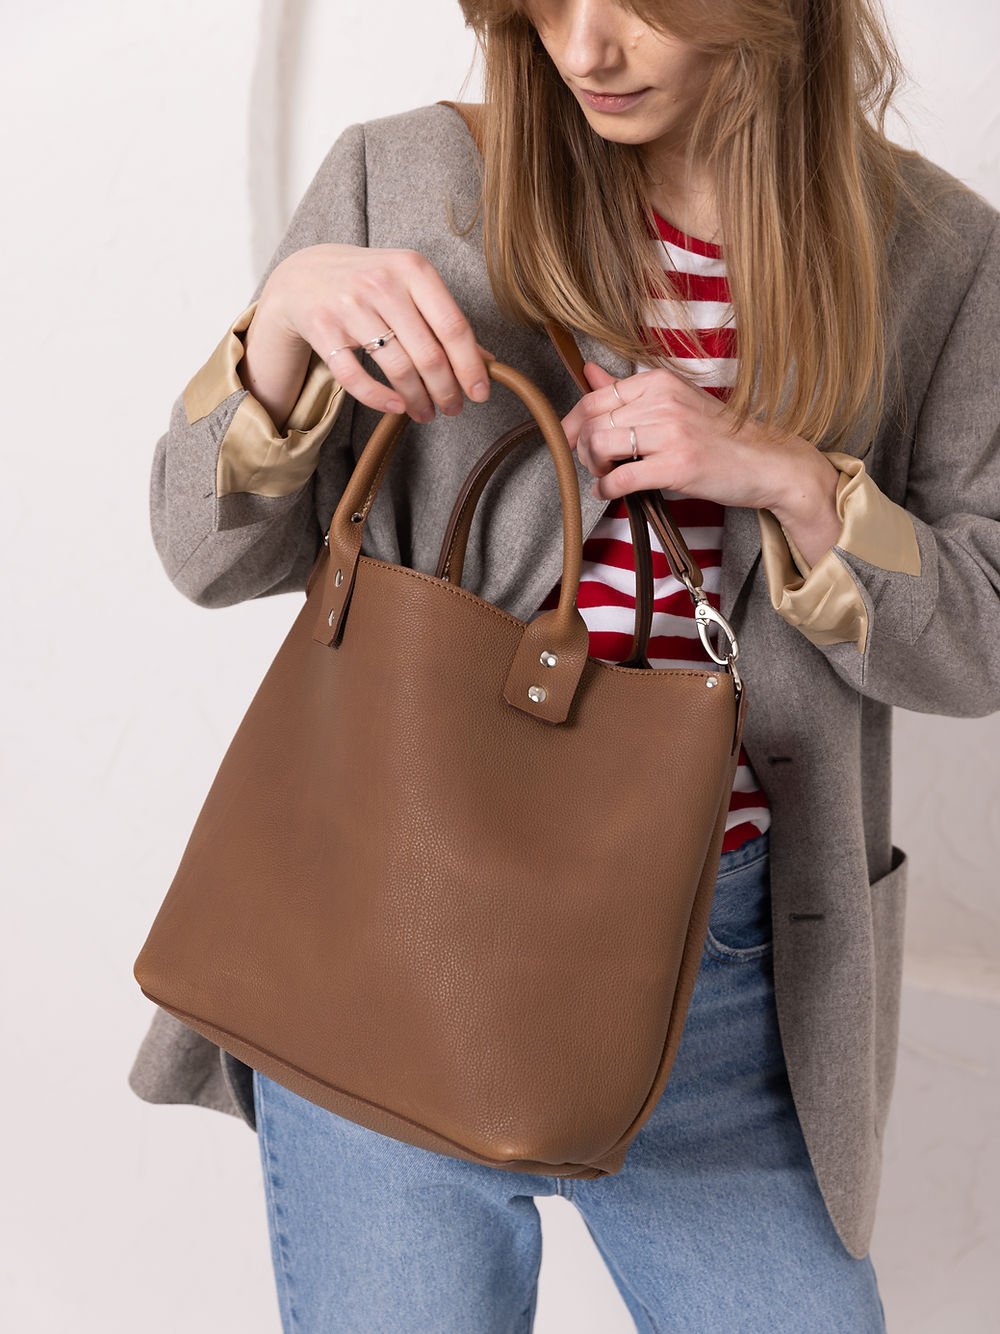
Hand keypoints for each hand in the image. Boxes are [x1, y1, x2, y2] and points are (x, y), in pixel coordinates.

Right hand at [260, 244, 496, 422]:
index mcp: (412, 268)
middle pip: (428, 352)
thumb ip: (445, 319)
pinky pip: (356, 377)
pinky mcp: (323, 329)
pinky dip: (379, 399)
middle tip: (453, 408)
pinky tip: (396, 408)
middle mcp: (382, 283)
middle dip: (446, 389)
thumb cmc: (370, 284)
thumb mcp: (410, 287)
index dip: (470, 366)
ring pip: (397, 367)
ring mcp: (350, 305)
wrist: (304, 275)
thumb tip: (487, 360)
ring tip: (426, 413)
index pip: (453, 326)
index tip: (479, 393)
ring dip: (417, 399)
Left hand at [560, 361, 841, 564]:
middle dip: (580, 448)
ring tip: (604, 476)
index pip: (594, 397)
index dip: (572, 423)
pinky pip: (622, 478)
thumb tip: (589, 371)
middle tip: (591, 464)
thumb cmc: (718, 436)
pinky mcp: (678, 465)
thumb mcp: (674, 402)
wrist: (766, 462)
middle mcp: (663, 401)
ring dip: (592, 468)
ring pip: (601, 447)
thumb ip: (628, 390)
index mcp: (659, 381)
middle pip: (592, 422)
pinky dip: (607, 489)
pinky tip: (610, 492)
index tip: (569, 440)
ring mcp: (671, 433)